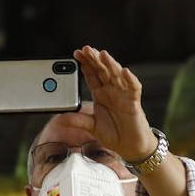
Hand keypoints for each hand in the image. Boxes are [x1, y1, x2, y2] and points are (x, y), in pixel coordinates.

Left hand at [74, 45, 155, 160]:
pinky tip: (124, 71)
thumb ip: (78, 120)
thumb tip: (60, 117)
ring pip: (117, 75)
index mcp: (100, 94)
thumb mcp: (92, 127)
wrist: (130, 147)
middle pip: (103, 71)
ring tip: (102, 54)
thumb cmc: (114, 134)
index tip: (76, 54)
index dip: (85, 64)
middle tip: (86, 49)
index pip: (91, 74)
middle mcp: (112, 91)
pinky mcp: (134, 102)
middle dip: (95, 59)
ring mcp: (123, 95)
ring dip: (110, 64)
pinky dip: (130, 79)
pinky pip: (133, 88)